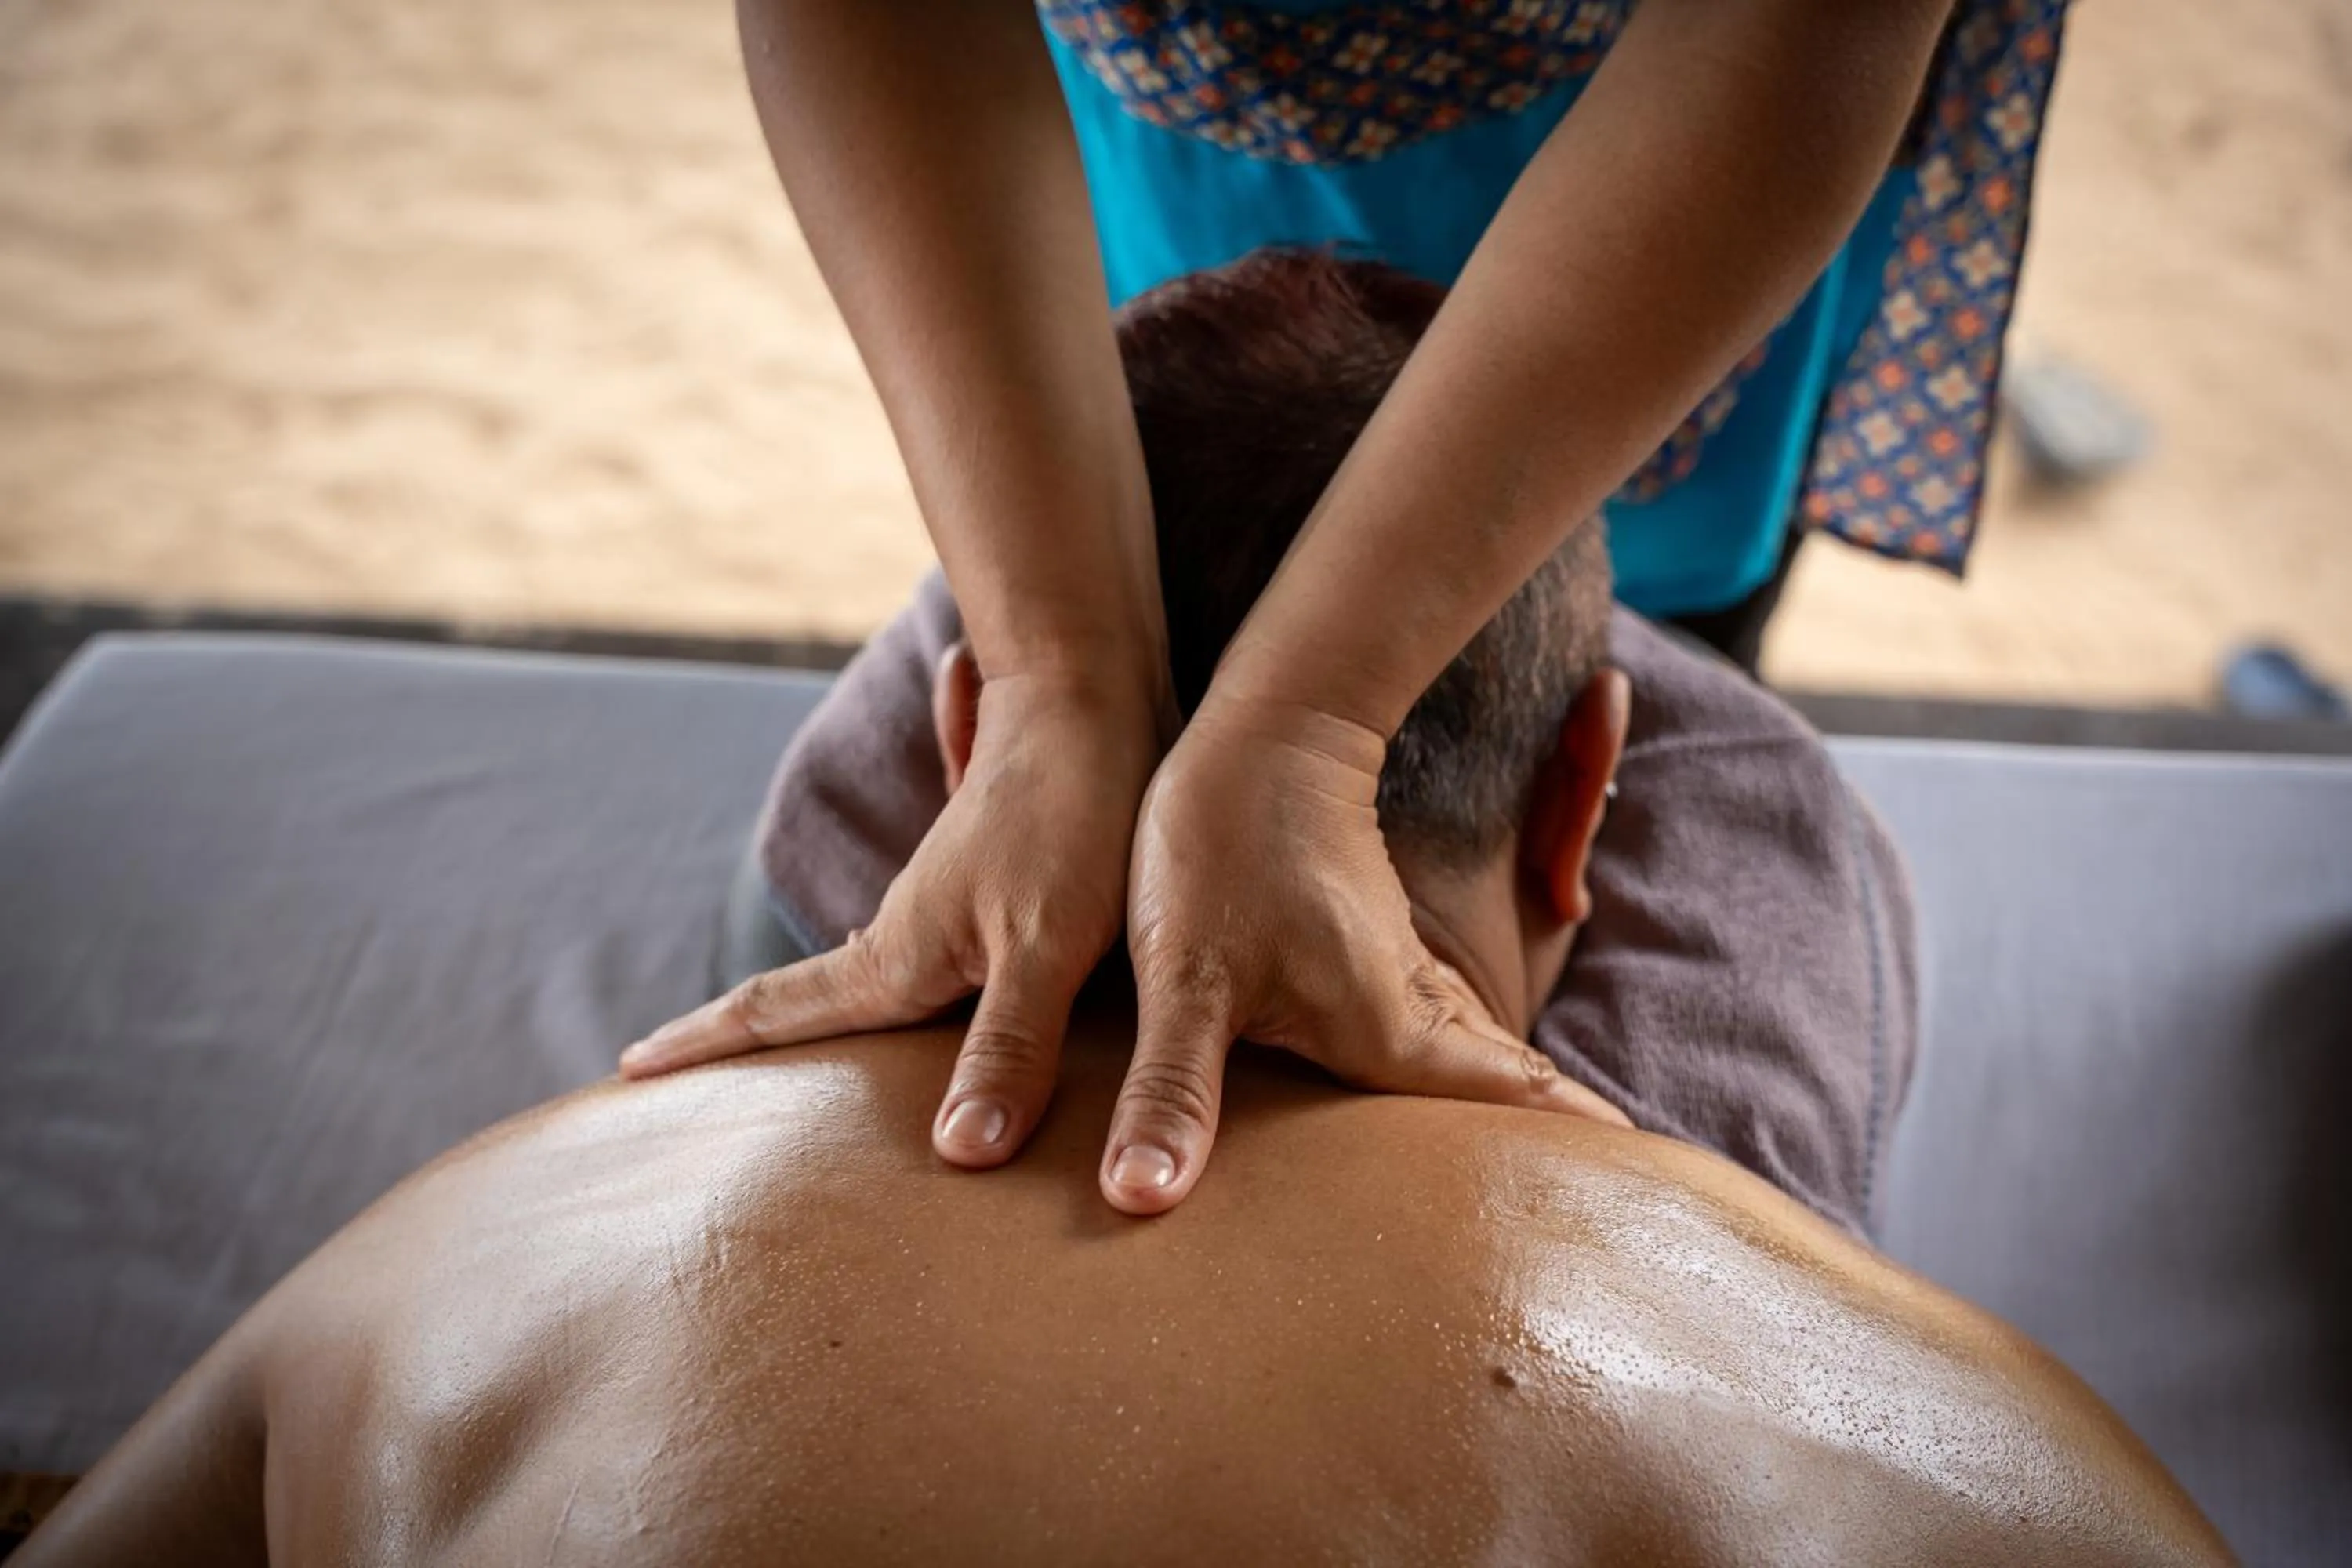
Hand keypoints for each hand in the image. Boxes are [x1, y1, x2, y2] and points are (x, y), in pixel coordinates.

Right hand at [619, 667, 1161, 1167]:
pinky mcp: (1007, 882)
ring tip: (797, 1056)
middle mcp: (913, 929)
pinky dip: (906, 967)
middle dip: (755, 1044)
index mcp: (901, 954)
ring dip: (834, 1013)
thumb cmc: (1077, 819)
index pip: (780, 1008)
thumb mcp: (1048, 946)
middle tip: (687, 1088)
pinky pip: (944, 943)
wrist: (1094, 692)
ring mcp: (955, 901)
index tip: (627, 1072)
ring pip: (879, 973)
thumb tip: (957, 1153)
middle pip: (816, 1000)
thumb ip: (1009, 1044)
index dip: (706, 1045)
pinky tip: (912, 964)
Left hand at [1102, 696, 1627, 1214]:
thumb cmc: (1222, 842)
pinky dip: (1472, 1075)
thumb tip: (1140, 1198)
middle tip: (1626, 1221)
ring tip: (1564, 1182)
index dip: (1587, 1153)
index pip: (1516, 1104)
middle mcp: (1409, 1013)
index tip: (1653, 1208)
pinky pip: (1442, 1034)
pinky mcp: (1366, 958)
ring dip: (1519, 1113)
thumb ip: (1172, 1091)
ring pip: (1478, 1063)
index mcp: (1392, 1030)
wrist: (1261, 728)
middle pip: (1510, 1095)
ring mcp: (1394, 981)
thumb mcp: (1182, 977)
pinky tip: (1461, 1105)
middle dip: (1566, 1153)